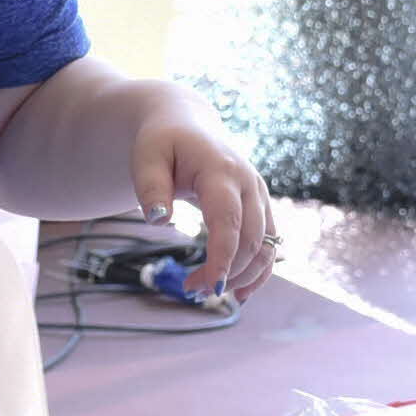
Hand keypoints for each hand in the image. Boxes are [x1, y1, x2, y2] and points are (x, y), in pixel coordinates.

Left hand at [132, 110, 277, 296]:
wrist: (186, 123)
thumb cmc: (163, 141)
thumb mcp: (146, 157)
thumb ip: (150, 187)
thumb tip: (158, 219)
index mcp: (222, 170)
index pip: (228, 221)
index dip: (223, 257)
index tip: (210, 287)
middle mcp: (249, 183)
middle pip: (251, 240)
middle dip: (226, 273)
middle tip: (190, 290)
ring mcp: (259, 195)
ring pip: (266, 247)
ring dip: (242, 277)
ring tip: (205, 291)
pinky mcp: (261, 207)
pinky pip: (269, 245)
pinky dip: (258, 272)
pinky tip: (238, 292)